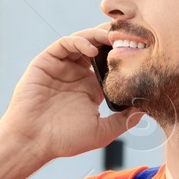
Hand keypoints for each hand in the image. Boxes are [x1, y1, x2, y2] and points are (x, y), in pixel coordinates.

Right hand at [0, 27, 141, 162]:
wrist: (32, 141)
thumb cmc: (64, 140)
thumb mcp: (102, 132)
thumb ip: (123, 121)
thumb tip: (146, 110)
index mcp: (92, 88)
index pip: (112, 65)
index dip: (126, 57)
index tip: (145, 54)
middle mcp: (78, 74)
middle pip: (100, 48)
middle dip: (115, 40)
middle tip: (132, 36)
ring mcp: (62, 66)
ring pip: (84, 41)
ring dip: (99, 36)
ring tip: (114, 38)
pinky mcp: (46, 62)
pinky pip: (64, 44)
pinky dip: (79, 42)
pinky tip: (92, 50)